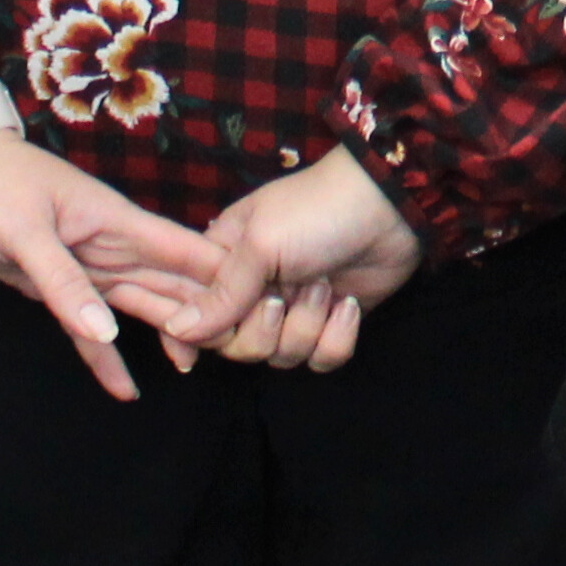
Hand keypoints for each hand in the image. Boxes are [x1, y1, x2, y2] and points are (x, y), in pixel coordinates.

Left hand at [0, 132, 230, 403]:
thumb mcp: (24, 231)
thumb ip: (66, 283)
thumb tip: (107, 333)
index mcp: (114, 221)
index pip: (183, 250)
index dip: (223, 275)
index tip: (262, 304)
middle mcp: (109, 246)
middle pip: (171, 282)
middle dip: (207, 310)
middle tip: (243, 347)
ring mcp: (85, 267)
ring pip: (139, 305)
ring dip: (168, 331)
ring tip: (196, 365)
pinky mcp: (56, 287)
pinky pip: (89, 328)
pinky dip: (105, 356)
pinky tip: (124, 389)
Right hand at [146, 147, 423, 374]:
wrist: (390, 206)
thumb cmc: (316, 211)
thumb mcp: (260, 244)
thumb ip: (221, 293)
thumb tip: (175, 329)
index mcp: (226, 262)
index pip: (195, 313)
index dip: (197, 334)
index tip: (197, 351)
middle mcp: (256, 289)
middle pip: (239, 347)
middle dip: (265, 330)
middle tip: (285, 295)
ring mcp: (296, 308)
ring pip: (282, 357)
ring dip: (306, 327)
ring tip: (324, 287)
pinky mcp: (332, 322)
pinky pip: (321, 359)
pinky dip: (336, 337)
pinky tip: (348, 305)